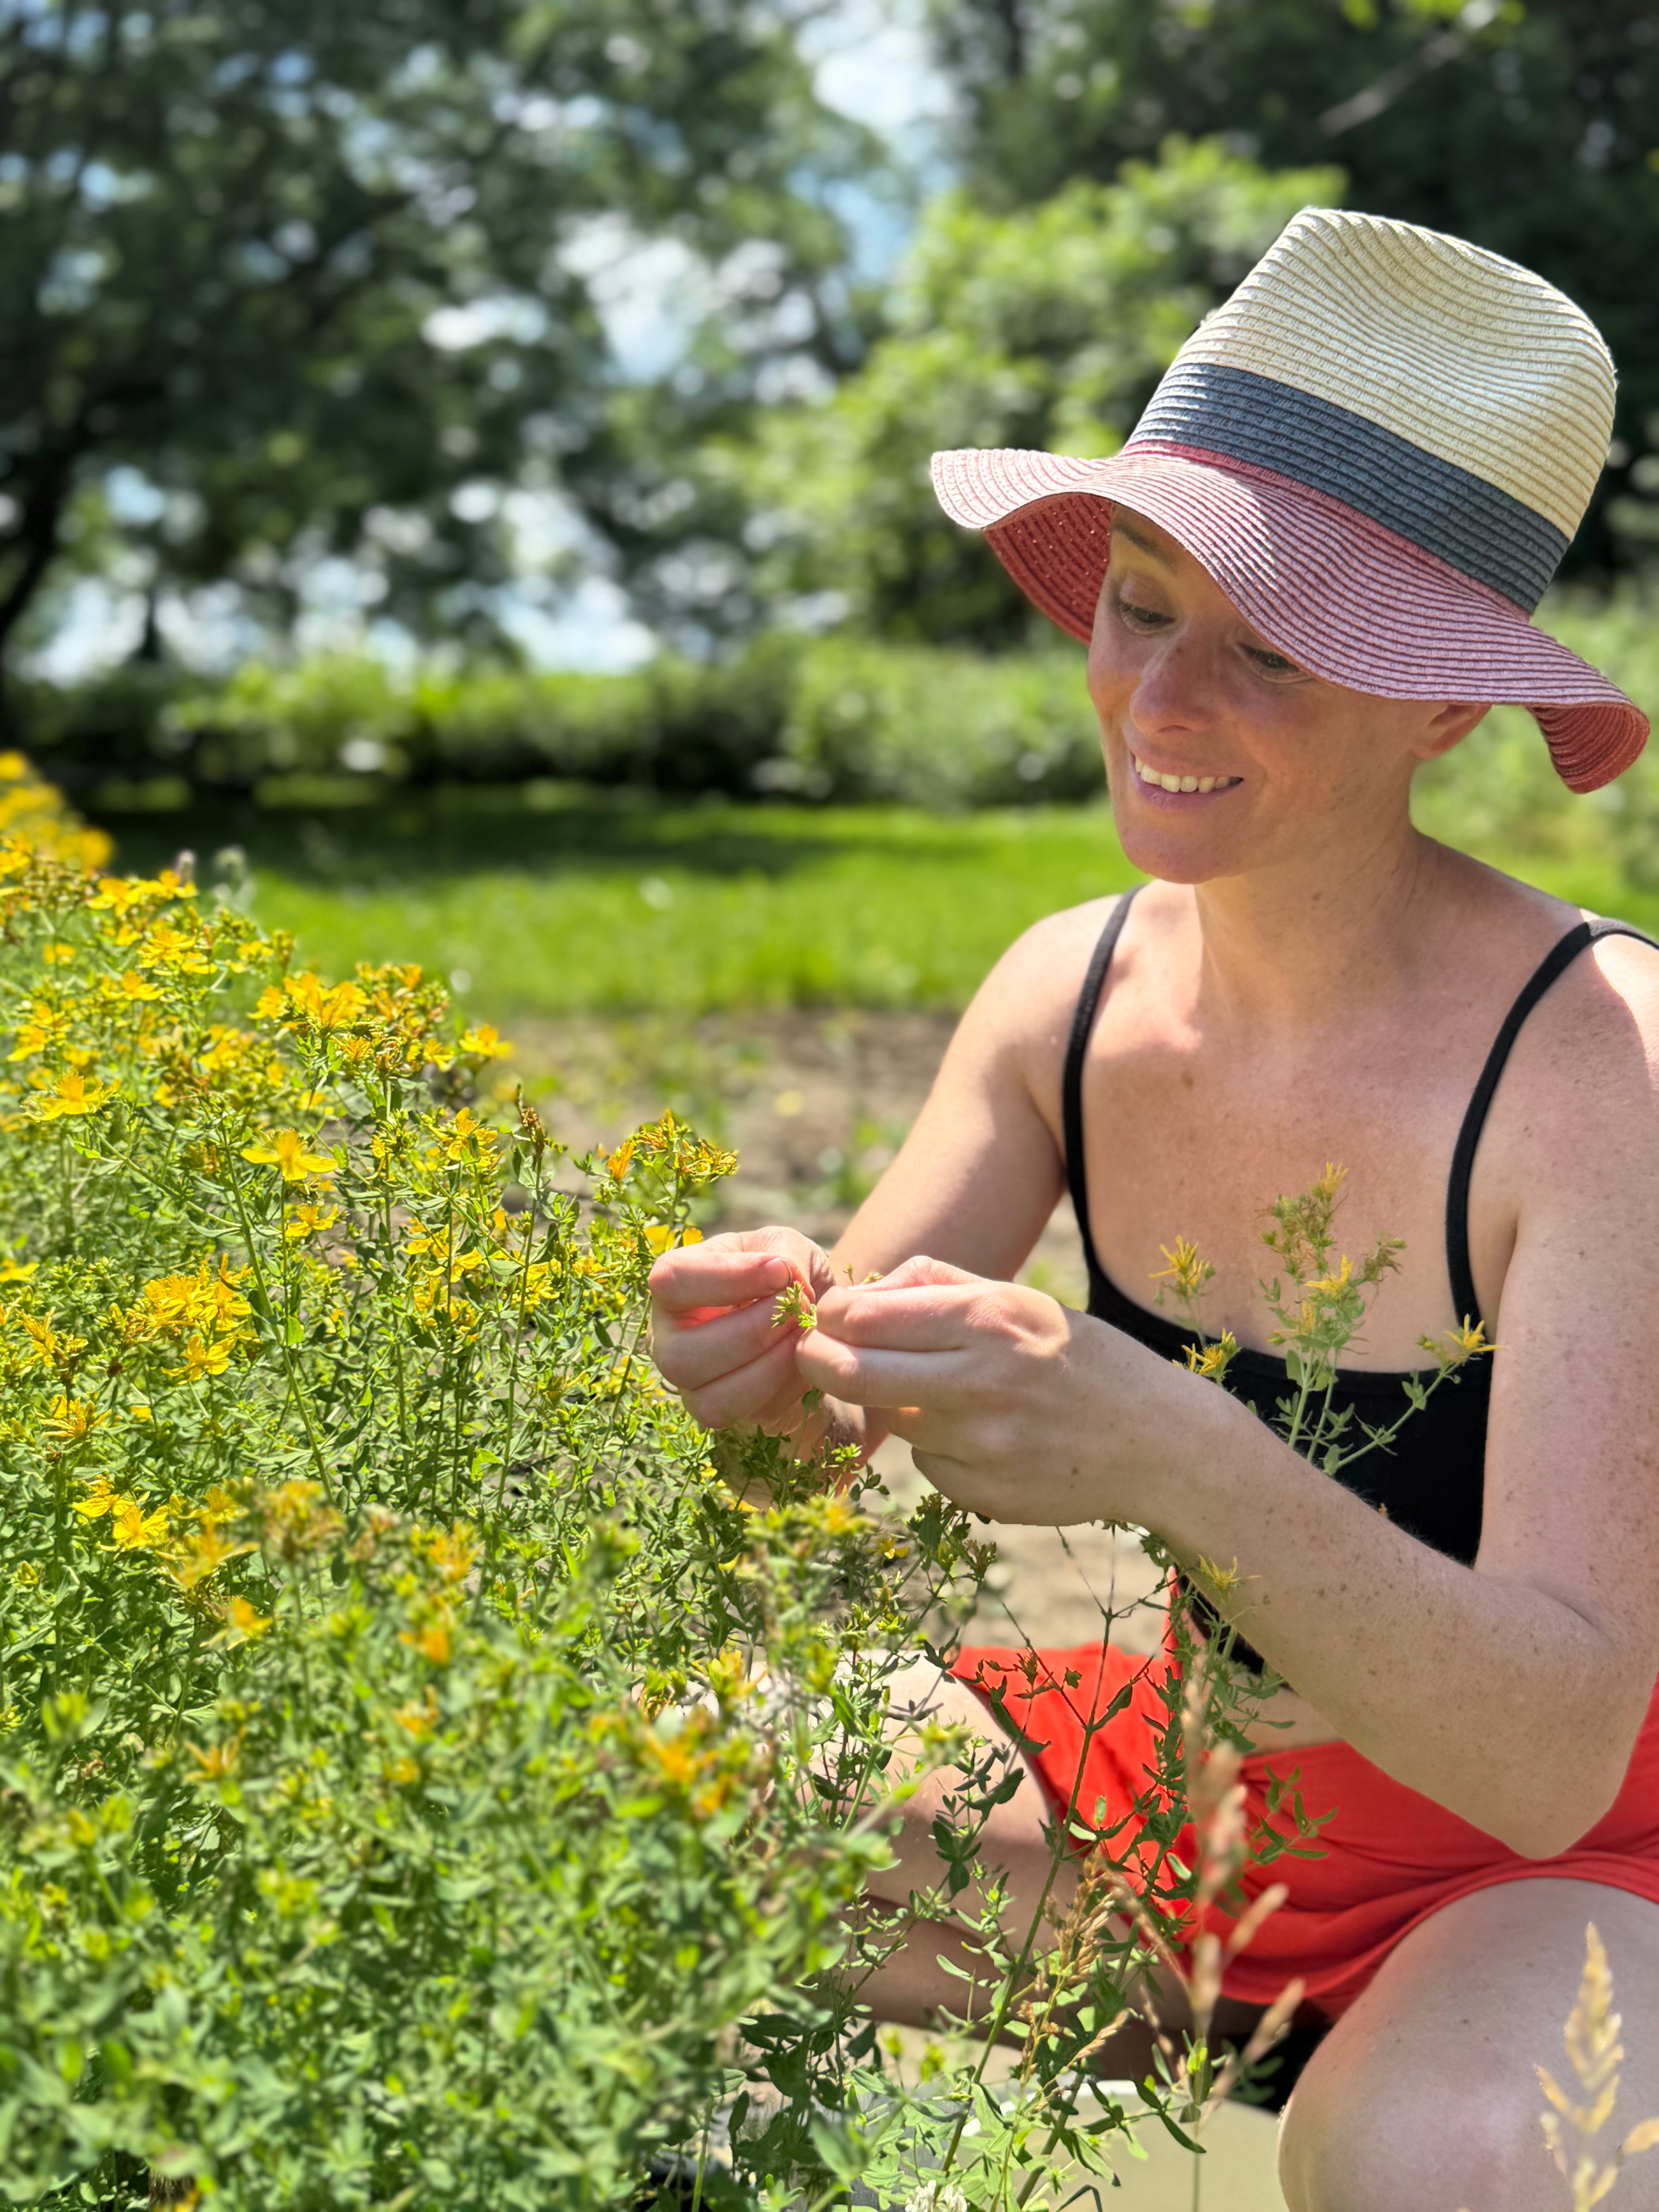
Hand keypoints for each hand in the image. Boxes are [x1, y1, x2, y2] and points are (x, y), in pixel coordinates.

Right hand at [648, 1225, 862, 1455]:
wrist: (804, 1328)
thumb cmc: (781, 1280)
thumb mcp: (787, 1249)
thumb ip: (783, 1253)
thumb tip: (781, 1276)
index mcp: (673, 1284)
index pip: (672, 1281)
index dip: (728, 1277)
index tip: (779, 1272)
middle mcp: (667, 1336)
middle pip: (682, 1354)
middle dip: (752, 1332)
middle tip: (798, 1309)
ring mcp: (687, 1381)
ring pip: (709, 1396)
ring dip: (769, 1365)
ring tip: (801, 1334)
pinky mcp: (714, 1411)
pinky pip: (742, 1414)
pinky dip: (781, 1389)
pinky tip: (801, 1363)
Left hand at [796, 1255, 1180, 1524]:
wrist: (1160, 1442)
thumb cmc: (1078, 1357)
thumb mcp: (1020, 1299)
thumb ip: (937, 1283)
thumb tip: (861, 1292)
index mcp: (987, 1319)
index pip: (862, 1318)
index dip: (828, 1317)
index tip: (826, 1318)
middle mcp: (981, 1381)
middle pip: (851, 1374)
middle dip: (819, 1362)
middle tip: (816, 1356)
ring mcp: (982, 1445)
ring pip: (890, 1419)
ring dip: (894, 1404)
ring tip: (941, 1392)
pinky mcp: (984, 1494)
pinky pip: (928, 1464)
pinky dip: (939, 1449)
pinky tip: (988, 1439)